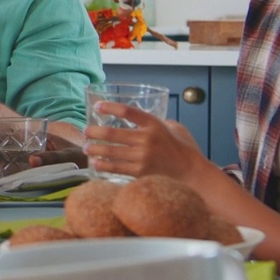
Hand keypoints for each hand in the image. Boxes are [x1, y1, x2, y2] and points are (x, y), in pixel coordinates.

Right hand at [0, 142, 87, 181]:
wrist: (97, 170)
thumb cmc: (85, 158)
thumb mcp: (69, 155)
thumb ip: (52, 157)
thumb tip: (32, 160)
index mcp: (40, 141)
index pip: (13, 141)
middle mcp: (33, 153)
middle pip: (6, 154)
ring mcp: (34, 166)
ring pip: (9, 167)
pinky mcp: (38, 178)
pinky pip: (19, 179)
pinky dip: (5, 182)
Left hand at [83, 101, 203, 180]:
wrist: (193, 173)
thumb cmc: (184, 149)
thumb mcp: (174, 127)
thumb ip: (158, 122)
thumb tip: (143, 121)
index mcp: (154, 124)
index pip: (127, 111)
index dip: (109, 107)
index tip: (97, 106)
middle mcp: (146, 139)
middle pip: (112, 133)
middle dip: (94, 132)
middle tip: (86, 131)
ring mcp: (142, 156)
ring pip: (110, 151)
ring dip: (94, 149)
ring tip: (86, 147)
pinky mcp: (140, 172)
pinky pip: (116, 168)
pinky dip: (103, 165)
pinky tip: (95, 163)